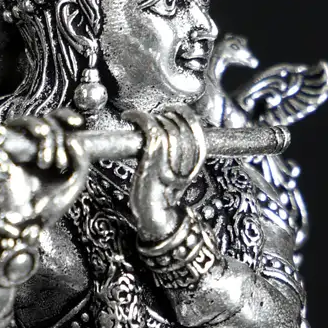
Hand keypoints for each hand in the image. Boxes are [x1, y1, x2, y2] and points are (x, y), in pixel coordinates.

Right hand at [0, 111, 91, 226]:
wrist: (24, 221)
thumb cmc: (45, 205)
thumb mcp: (73, 183)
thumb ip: (81, 161)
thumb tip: (74, 140)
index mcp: (50, 150)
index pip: (57, 122)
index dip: (66, 117)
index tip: (77, 123)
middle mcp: (34, 144)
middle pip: (50, 120)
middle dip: (60, 140)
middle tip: (61, 164)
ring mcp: (18, 143)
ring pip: (36, 122)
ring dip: (50, 139)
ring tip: (47, 162)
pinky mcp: (4, 143)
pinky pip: (19, 124)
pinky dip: (35, 131)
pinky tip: (40, 150)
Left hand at [124, 108, 207, 243]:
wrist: (155, 217)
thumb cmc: (162, 196)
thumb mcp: (179, 174)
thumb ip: (181, 155)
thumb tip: (174, 131)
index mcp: (196, 162)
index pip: (197, 129)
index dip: (184, 114)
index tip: (172, 110)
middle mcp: (185, 160)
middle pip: (182, 126)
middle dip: (167, 116)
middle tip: (153, 117)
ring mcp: (169, 159)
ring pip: (167, 127)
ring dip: (153, 118)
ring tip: (139, 119)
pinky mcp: (153, 159)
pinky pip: (151, 129)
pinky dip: (139, 118)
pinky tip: (130, 117)